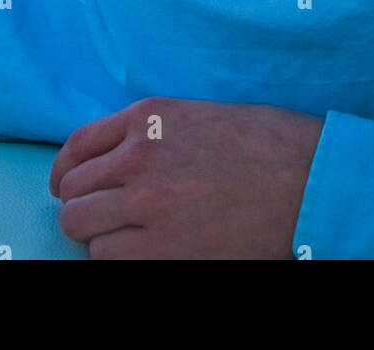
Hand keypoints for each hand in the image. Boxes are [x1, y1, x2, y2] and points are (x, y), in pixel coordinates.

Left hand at [49, 96, 323, 259]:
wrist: (308, 180)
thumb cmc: (266, 146)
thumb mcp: (197, 115)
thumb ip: (150, 132)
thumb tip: (112, 160)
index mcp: (147, 116)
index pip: (77, 145)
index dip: (65, 172)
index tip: (66, 185)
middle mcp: (138, 155)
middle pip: (73, 190)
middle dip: (82, 205)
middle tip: (100, 217)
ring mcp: (147, 203)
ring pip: (81, 227)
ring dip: (97, 235)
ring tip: (124, 238)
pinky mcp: (162, 248)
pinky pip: (108, 259)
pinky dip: (117, 259)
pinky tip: (143, 253)